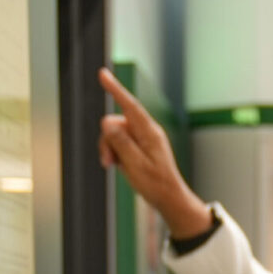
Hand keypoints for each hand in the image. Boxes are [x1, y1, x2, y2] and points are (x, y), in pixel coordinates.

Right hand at [97, 68, 212, 238]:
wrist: (169, 199)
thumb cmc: (156, 184)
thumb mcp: (135, 164)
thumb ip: (121, 142)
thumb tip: (108, 122)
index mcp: (149, 132)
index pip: (129, 105)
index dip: (115, 89)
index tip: (103, 74)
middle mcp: (146, 132)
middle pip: (115, 123)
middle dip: (107, 140)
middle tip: (108, 162)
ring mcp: (142, 139)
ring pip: (114, 134)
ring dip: (109, 149)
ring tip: (113, 166)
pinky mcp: (138, 147)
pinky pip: (119, 143)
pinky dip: (115, 153)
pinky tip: (119, 166)